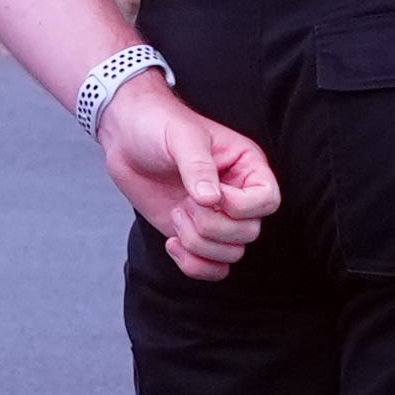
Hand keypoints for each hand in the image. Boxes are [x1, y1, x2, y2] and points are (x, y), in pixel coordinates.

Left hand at [102, 73, 280, 277]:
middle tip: (184, 203)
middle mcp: (238, 196)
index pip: (268, 200)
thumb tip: (211, 200)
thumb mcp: (182, 137)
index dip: (241, 206)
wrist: (127, 139)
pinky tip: (172, 243)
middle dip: (211, 225)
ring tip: (176, 215)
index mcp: (246, 167)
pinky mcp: (195, 235)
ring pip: (231, 254)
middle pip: (249, 232)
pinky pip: (211, 268)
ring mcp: (217, 218)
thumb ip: (198, 166)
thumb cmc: (159, 126)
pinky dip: (193, 265)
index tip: (210, 195)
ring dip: (199, 244)